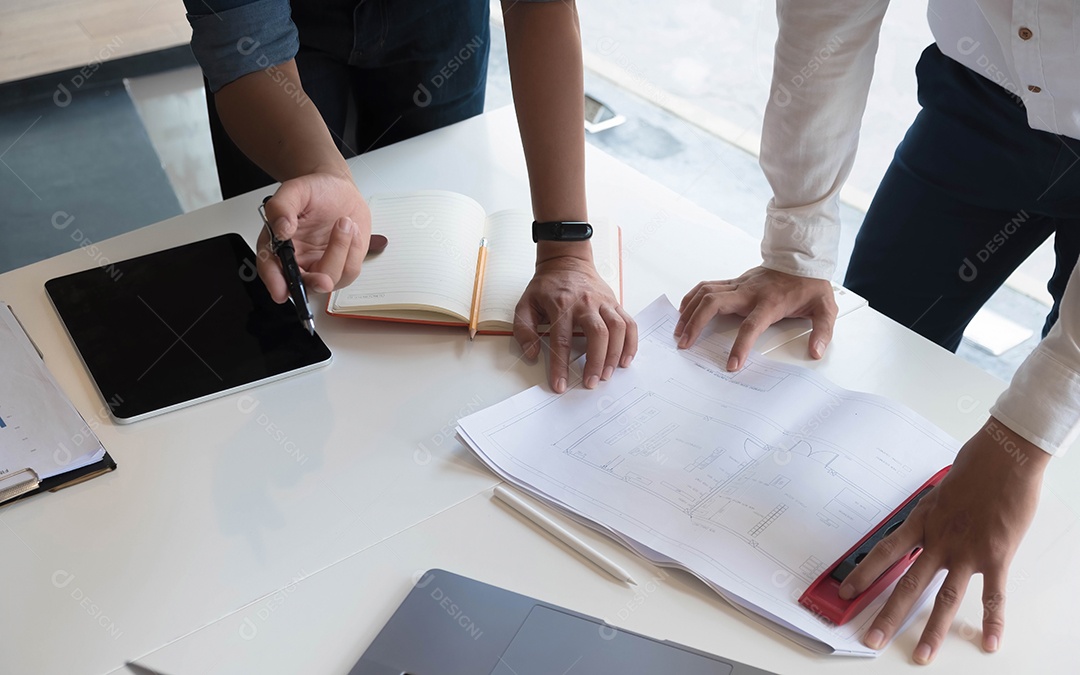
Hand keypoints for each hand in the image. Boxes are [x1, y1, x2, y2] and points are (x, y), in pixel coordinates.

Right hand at [258, 172, 387, 301]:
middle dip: (315, 284)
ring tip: (344, 222)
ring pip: (331, 278)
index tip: (281, 291)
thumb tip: (281, 229)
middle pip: (304, 284)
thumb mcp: (293, 191)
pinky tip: (351, 230)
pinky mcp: (342, 266)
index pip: (271, 270)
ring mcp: (321, 266)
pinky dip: (354, 250)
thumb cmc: (313, 191)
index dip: (275, 283)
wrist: (337, 189)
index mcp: (277, 246)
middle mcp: (298, 261)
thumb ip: (281, 207)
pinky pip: (350, 270)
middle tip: (323, 279)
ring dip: (340, 250)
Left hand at [513, 253, 636, 392]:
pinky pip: (629, 323)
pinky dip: (630, 343)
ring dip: (615, 354)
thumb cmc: (546, 286)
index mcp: (561, 305)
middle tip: (592, 382)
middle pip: (597, 334)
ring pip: (617, 328)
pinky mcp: (615, 302)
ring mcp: (603, 302)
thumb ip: (524, 330)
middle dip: (596, 362)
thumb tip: (533, 354)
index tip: (560, 385)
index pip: (561, 341)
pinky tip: (625, 359)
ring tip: (608, 374)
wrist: (566, 261)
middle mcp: (585, 303)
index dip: (560, 366)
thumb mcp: (525, 304)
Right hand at [675, 267, 835, 369]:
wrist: (803, 259)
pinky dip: (692, 297)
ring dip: (689, 312)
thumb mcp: (825, 308)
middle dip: (696, 324)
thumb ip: (822, 332)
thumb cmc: (809, 285)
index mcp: (769, 302)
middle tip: (685, 343)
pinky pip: (707, 286)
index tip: (731, 365)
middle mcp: (749, 292)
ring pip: (706, 293)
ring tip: (679, 330)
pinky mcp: (734, 282)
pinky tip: (684, 309)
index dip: (740, 346)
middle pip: (714, 304)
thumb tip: (816, 352)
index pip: (750, 326)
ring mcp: (739, 285)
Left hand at [839, 417, 1049, 663]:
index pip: (884, 553)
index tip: (846, 592)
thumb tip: (926, 526)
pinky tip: (989, 642)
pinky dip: (992, 621)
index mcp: (921, 521)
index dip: (864, 574)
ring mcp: (966, 551)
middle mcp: (938, 540)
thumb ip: (932, 514)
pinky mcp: (996, 556)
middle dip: (888, 614)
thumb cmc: (975, 467)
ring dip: (933, 629)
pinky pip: (993, 596)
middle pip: (907, 584)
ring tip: (923, 655)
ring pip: (945, 598)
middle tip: (872, 638)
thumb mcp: (940, 490)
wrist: (1006, 458)